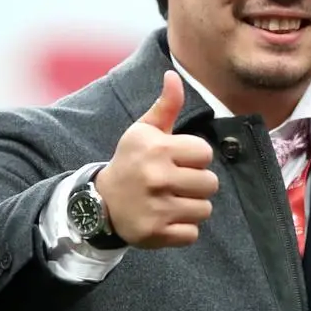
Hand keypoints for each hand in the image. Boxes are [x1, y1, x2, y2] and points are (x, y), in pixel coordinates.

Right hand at [95, 70, 218, 248]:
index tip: (176, 161)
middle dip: (196, 184)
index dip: (194, 158)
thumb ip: (165, 106)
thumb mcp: (143, 132)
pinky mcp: (157, 233)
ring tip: (170, 201)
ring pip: (205, 209)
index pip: (205, 153)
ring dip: (191, 207)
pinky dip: (183, 230)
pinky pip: (192, 234)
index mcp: (156, 149)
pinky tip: (165, 219)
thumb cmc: (130, 163)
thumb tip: (174, 76)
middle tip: (173, 184)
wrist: (99, 204)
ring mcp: (157, 208)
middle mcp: (157, 177)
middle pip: (211, 183)